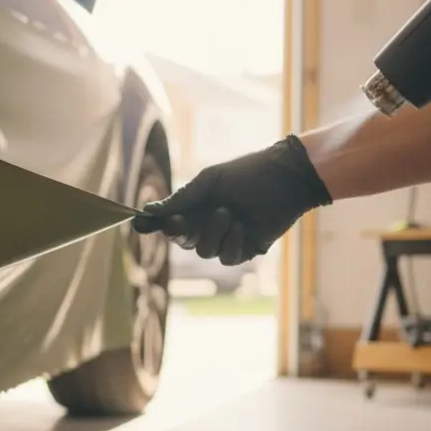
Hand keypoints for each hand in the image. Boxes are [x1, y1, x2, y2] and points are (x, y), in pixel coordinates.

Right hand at [130, 136, 331, 265]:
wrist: (286, 178)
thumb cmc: (248, 173)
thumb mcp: (210, 180)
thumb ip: (183, 198)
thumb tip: (150, 210)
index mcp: (198, 207)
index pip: (171, 222)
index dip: (157, 225)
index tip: (144, 223)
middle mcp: (210, 225)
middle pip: (184, 241)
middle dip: (180, 232)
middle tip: (179, 221)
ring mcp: (228, 239)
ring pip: (204, 251)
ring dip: (213, 233)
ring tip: (228, 213)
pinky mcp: (246, 249)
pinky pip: (227, 257)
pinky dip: (231, 242)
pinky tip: (242, 226)